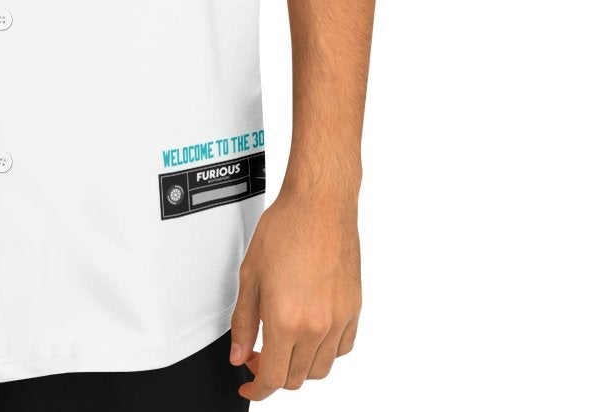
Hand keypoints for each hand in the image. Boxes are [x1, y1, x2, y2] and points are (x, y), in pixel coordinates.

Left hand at [228, 188, 361, 397]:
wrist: (319, 205)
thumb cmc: (284, 229)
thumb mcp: (250, 275)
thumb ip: (243, 322)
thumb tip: (240, 355)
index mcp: (287, 320)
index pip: (274, 379)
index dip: (257, 389)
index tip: (249, 385)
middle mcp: (317, 326)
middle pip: (296, 377)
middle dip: (274, 375)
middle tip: (258, 354)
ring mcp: (339, 319)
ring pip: (320, 368)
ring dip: (299, 366)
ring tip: (283, 343)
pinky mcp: (354, 309)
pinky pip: (342, 349)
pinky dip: (325, 351)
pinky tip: (310, 333)